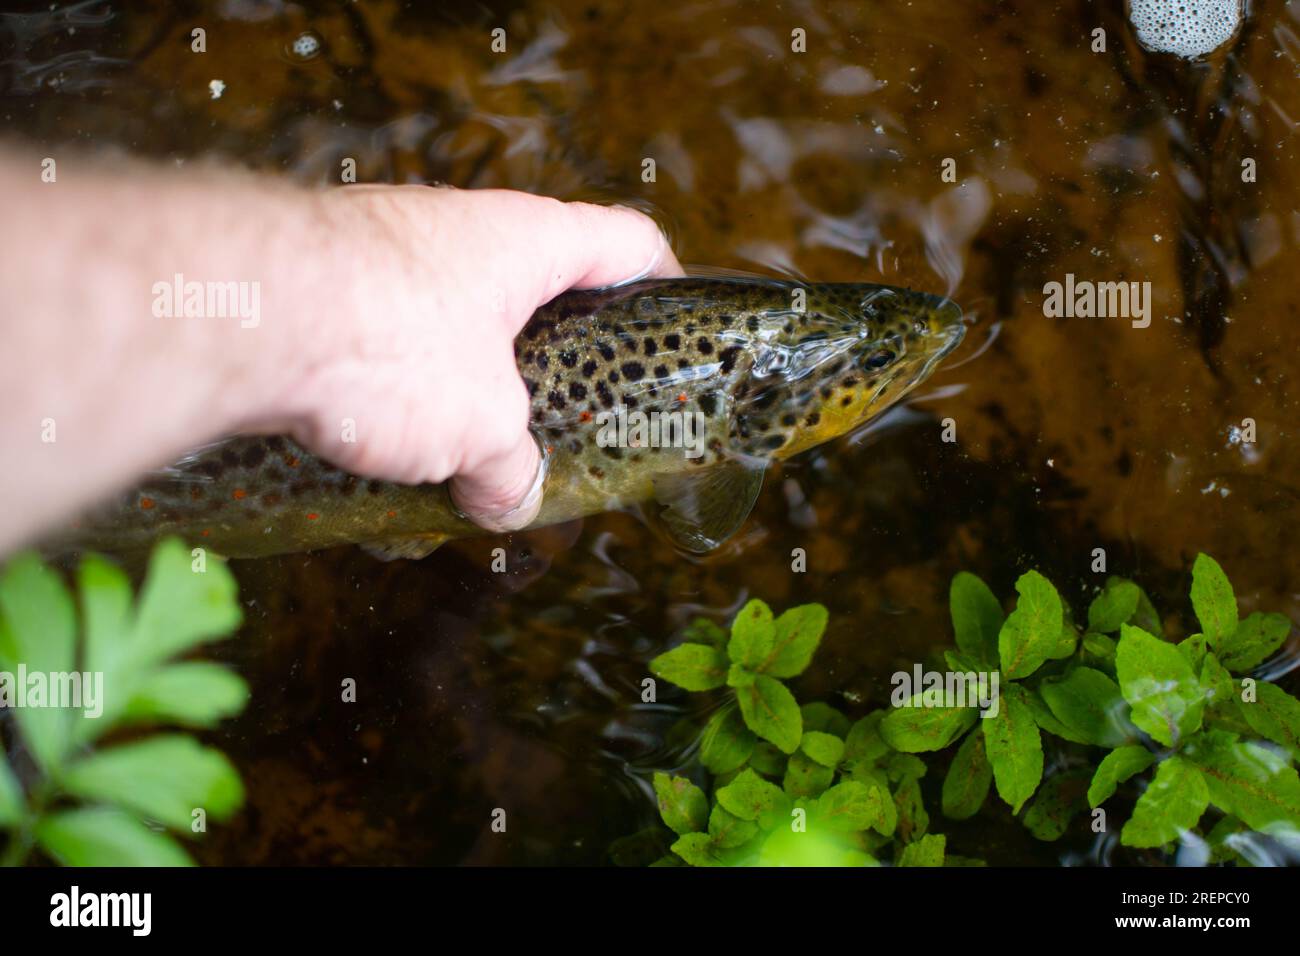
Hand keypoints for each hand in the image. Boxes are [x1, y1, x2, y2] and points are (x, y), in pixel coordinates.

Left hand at [259, 186, 683, 530]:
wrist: (238, 312)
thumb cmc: (390, 344)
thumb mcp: (479, 429)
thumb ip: (510, 468)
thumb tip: (511, 502)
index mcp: (526, 241)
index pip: (626, 240)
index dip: (662, 282)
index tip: (669, 325)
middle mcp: (456, 228)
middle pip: (532, 283)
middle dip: (547, 357)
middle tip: (559, 418)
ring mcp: (382, 245)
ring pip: (448, 316)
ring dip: (462, 380)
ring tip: (460, 454)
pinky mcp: (320, 277)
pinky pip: (380, 331)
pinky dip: (393, 385)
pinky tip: (378, 447)